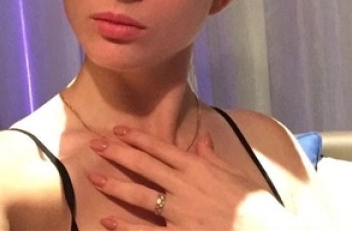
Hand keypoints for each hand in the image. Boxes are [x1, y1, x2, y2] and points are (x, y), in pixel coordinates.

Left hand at [88, 126, 297, 230]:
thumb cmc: (257, 206)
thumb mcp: (236, 174)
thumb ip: (213, 156)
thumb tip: (203, 137)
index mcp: (198, 168)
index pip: (161, 148)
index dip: (137, 138)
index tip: (118, 130)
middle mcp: (185, 186)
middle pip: (144, 165)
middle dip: (118, 153)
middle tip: (96, 144)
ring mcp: (180, 213)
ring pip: (140, 195)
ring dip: (115, 185)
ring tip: (94, 177)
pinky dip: (125, 227)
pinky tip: (107, 221)